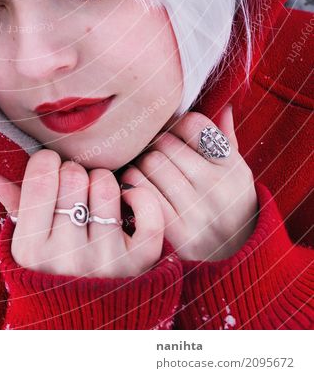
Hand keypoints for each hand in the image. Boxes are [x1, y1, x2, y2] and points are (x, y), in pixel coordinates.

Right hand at [0, 149, 164, 277]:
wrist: (84, 326)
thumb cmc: (49, 274)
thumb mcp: (24, 246)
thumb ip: (11, 204)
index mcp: (32, 249)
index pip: (42, 177)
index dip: (47, 162)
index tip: (49, 169)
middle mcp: (68, 257)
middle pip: (74, 177)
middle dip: (72, 172)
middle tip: (72, 186)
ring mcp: (106, 260)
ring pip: (107, 186)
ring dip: (101, 182)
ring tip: (95, 197)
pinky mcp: (141, 263)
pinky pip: (148, 212)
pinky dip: (140, 196)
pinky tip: (127, 199)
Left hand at [119, 105, 258, 260]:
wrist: (234, 265)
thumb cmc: (227, 208)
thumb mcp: (236, 174)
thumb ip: (226, 139)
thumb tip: (225, 103)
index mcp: (233, 167)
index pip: (193, 123)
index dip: (176, 124)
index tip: (172, 134)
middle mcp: (218, 188)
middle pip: (165, 142)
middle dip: (153, 145)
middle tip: (151, 154)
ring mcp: (196, 211)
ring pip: (149, 163)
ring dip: (139, 164)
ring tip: (144, 171)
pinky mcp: (174, 232)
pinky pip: (140, 192)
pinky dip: (131, 186)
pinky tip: (135, 189)